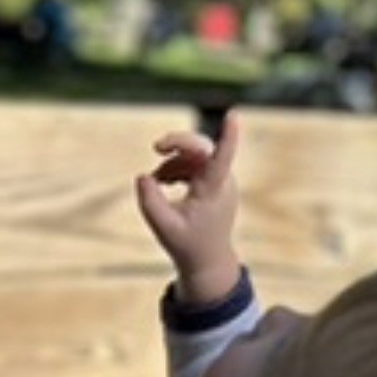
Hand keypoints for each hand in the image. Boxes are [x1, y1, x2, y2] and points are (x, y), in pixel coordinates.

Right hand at [135, 115, 242, 306]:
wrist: (206, 260)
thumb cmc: (187, 245)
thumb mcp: (163, 227)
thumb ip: (149, 202)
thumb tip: (142, 176)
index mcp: (213, 191)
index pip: (221, 159)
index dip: (227, 137)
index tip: (233, 115)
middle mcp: (222, 182)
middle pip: (200, 147)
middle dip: (176, 144)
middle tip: (156, 147)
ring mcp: (220, 181)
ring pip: (194, 155)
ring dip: (171, 163)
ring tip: (155, 182)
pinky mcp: (214, 183)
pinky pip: (194, 164)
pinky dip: (176, 169)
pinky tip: (161, 182)